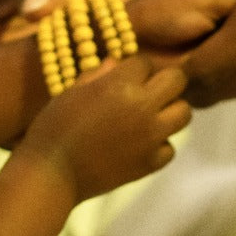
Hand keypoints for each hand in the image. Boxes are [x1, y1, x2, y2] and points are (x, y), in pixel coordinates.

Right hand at [20, 54, 190, 201]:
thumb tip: (119, 63)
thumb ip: (101, 74)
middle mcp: (142, 106)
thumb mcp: (73, 89)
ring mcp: (150, 137)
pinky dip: (160, 145)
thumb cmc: (55, 125)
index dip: (135, 67)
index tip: (125, 76)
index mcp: (120, 84)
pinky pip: (171, 147)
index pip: (146, 61)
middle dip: (164, 80)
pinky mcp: (150, 163)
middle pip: (177, 80)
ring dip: (170, 110)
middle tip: (148, 90)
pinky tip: (141, 144)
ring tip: (149, 116)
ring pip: (184, 113)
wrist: (51, 173)